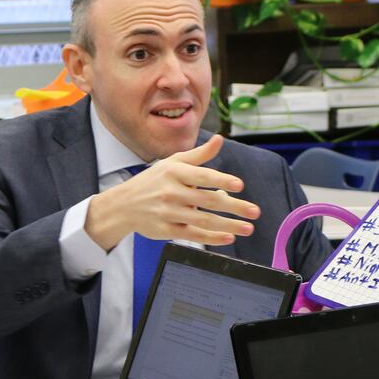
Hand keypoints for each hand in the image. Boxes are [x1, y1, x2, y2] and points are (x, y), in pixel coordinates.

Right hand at [84, 134, 259, 249]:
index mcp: (174, 172)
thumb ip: (199, 155)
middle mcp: (171, 192)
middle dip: (234, 207)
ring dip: (228, 225)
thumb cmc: (153, 181)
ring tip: (248, 228)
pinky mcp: (166, 230)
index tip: (239, 185)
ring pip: (203, 220)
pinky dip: (212, 238)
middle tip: (255, 212)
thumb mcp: (173, 163)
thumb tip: (220, 139)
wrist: (123, 205)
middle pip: (207, 201)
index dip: (221, 180)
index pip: (202, 176)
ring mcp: (168, 212)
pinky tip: (228, 238)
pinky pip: (193, 235)